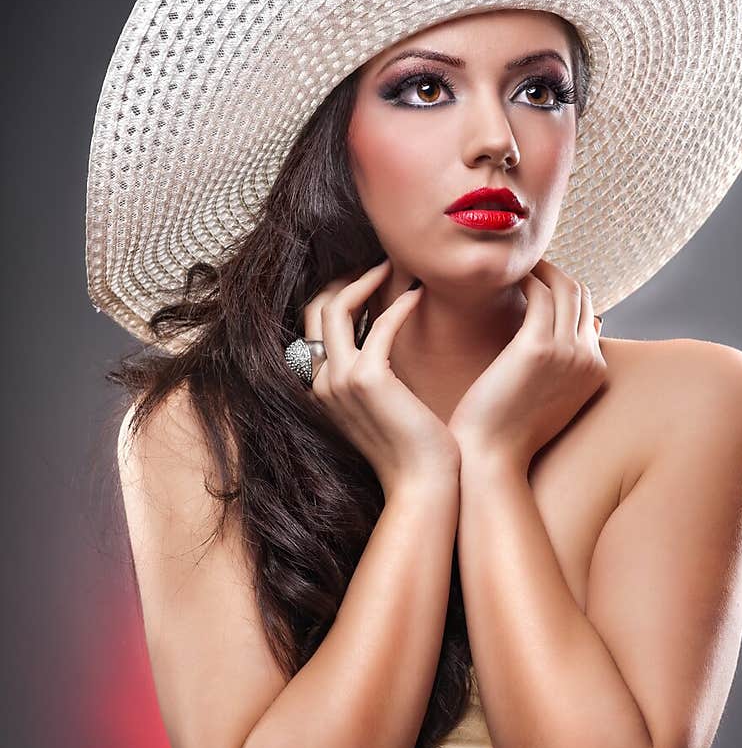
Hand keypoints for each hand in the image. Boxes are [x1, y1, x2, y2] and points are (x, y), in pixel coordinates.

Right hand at [300, 260, 460, 495]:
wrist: (421, 485)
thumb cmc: (410, 450)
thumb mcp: (380, 408)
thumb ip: (369, 376)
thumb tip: (381, 343)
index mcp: (320, 389)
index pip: (313, 326)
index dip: (336, 295)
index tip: (364, 277)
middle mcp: (321, 382)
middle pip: (316, 309)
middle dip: (343, 278)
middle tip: (376, 262)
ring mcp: (339, 381)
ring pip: (337, 308)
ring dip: (366, 280)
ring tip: (393, 266)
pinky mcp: (368, 379)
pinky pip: (379, 326)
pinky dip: (399, 305)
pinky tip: (418, 296)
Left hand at [447, 258, 605, 470]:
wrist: (491, 457)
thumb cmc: (508, 431)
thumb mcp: (545, 399)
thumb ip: (555, 369)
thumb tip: (547, 340)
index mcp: (595, 371)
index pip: (588, 313)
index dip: (564, 293)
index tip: (538, 284)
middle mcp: (588, 358)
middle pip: (581, 294)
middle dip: (556, 274)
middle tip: (527, 267)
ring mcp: (568, 352)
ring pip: (564, 287)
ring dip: (540, 271)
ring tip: (515, 268)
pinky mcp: (538, 347)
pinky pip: (539, 294)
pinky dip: (526, 280)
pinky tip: (507, 280)